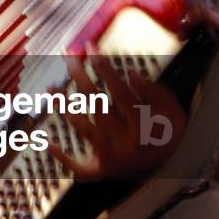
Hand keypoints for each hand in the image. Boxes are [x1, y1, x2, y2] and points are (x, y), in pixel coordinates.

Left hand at [49, 45, 185, 179]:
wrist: (172, 165)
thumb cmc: (168, 131)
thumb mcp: (171, 109)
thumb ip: (152, 91)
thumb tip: (129, 74)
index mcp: (144, 127)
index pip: (120, 92)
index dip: (105, 68)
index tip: (90, 48)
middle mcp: (125, 143)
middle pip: (97, 105)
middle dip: (80, 77)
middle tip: (67, 57)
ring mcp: (111, 157)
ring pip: (83, 128)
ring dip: (64, 106)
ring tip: (51, 88)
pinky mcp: (102, 170)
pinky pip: (78, 166)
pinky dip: (62, 157)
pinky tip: (47, 142)